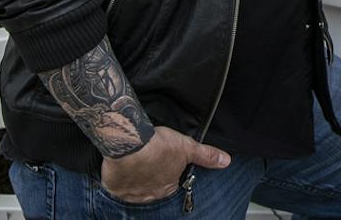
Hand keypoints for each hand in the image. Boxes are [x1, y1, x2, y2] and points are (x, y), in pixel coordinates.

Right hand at [99, 127, 229, 203]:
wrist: (130, 145)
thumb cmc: (159, 146)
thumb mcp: (187, 147)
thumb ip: (206, 156)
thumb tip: (226, 161)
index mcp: (168, 187)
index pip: (171, 182)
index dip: (167, 169)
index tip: (162, 158)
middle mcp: (151, 194)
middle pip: (153, 186)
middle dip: (151, 175)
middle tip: (148, 158)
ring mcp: (132, 193)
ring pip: (135, 187)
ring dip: (135, 177)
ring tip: (135, 161)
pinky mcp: (115, 188)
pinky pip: (117, 187)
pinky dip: (118, 179)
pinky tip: (120, 167)